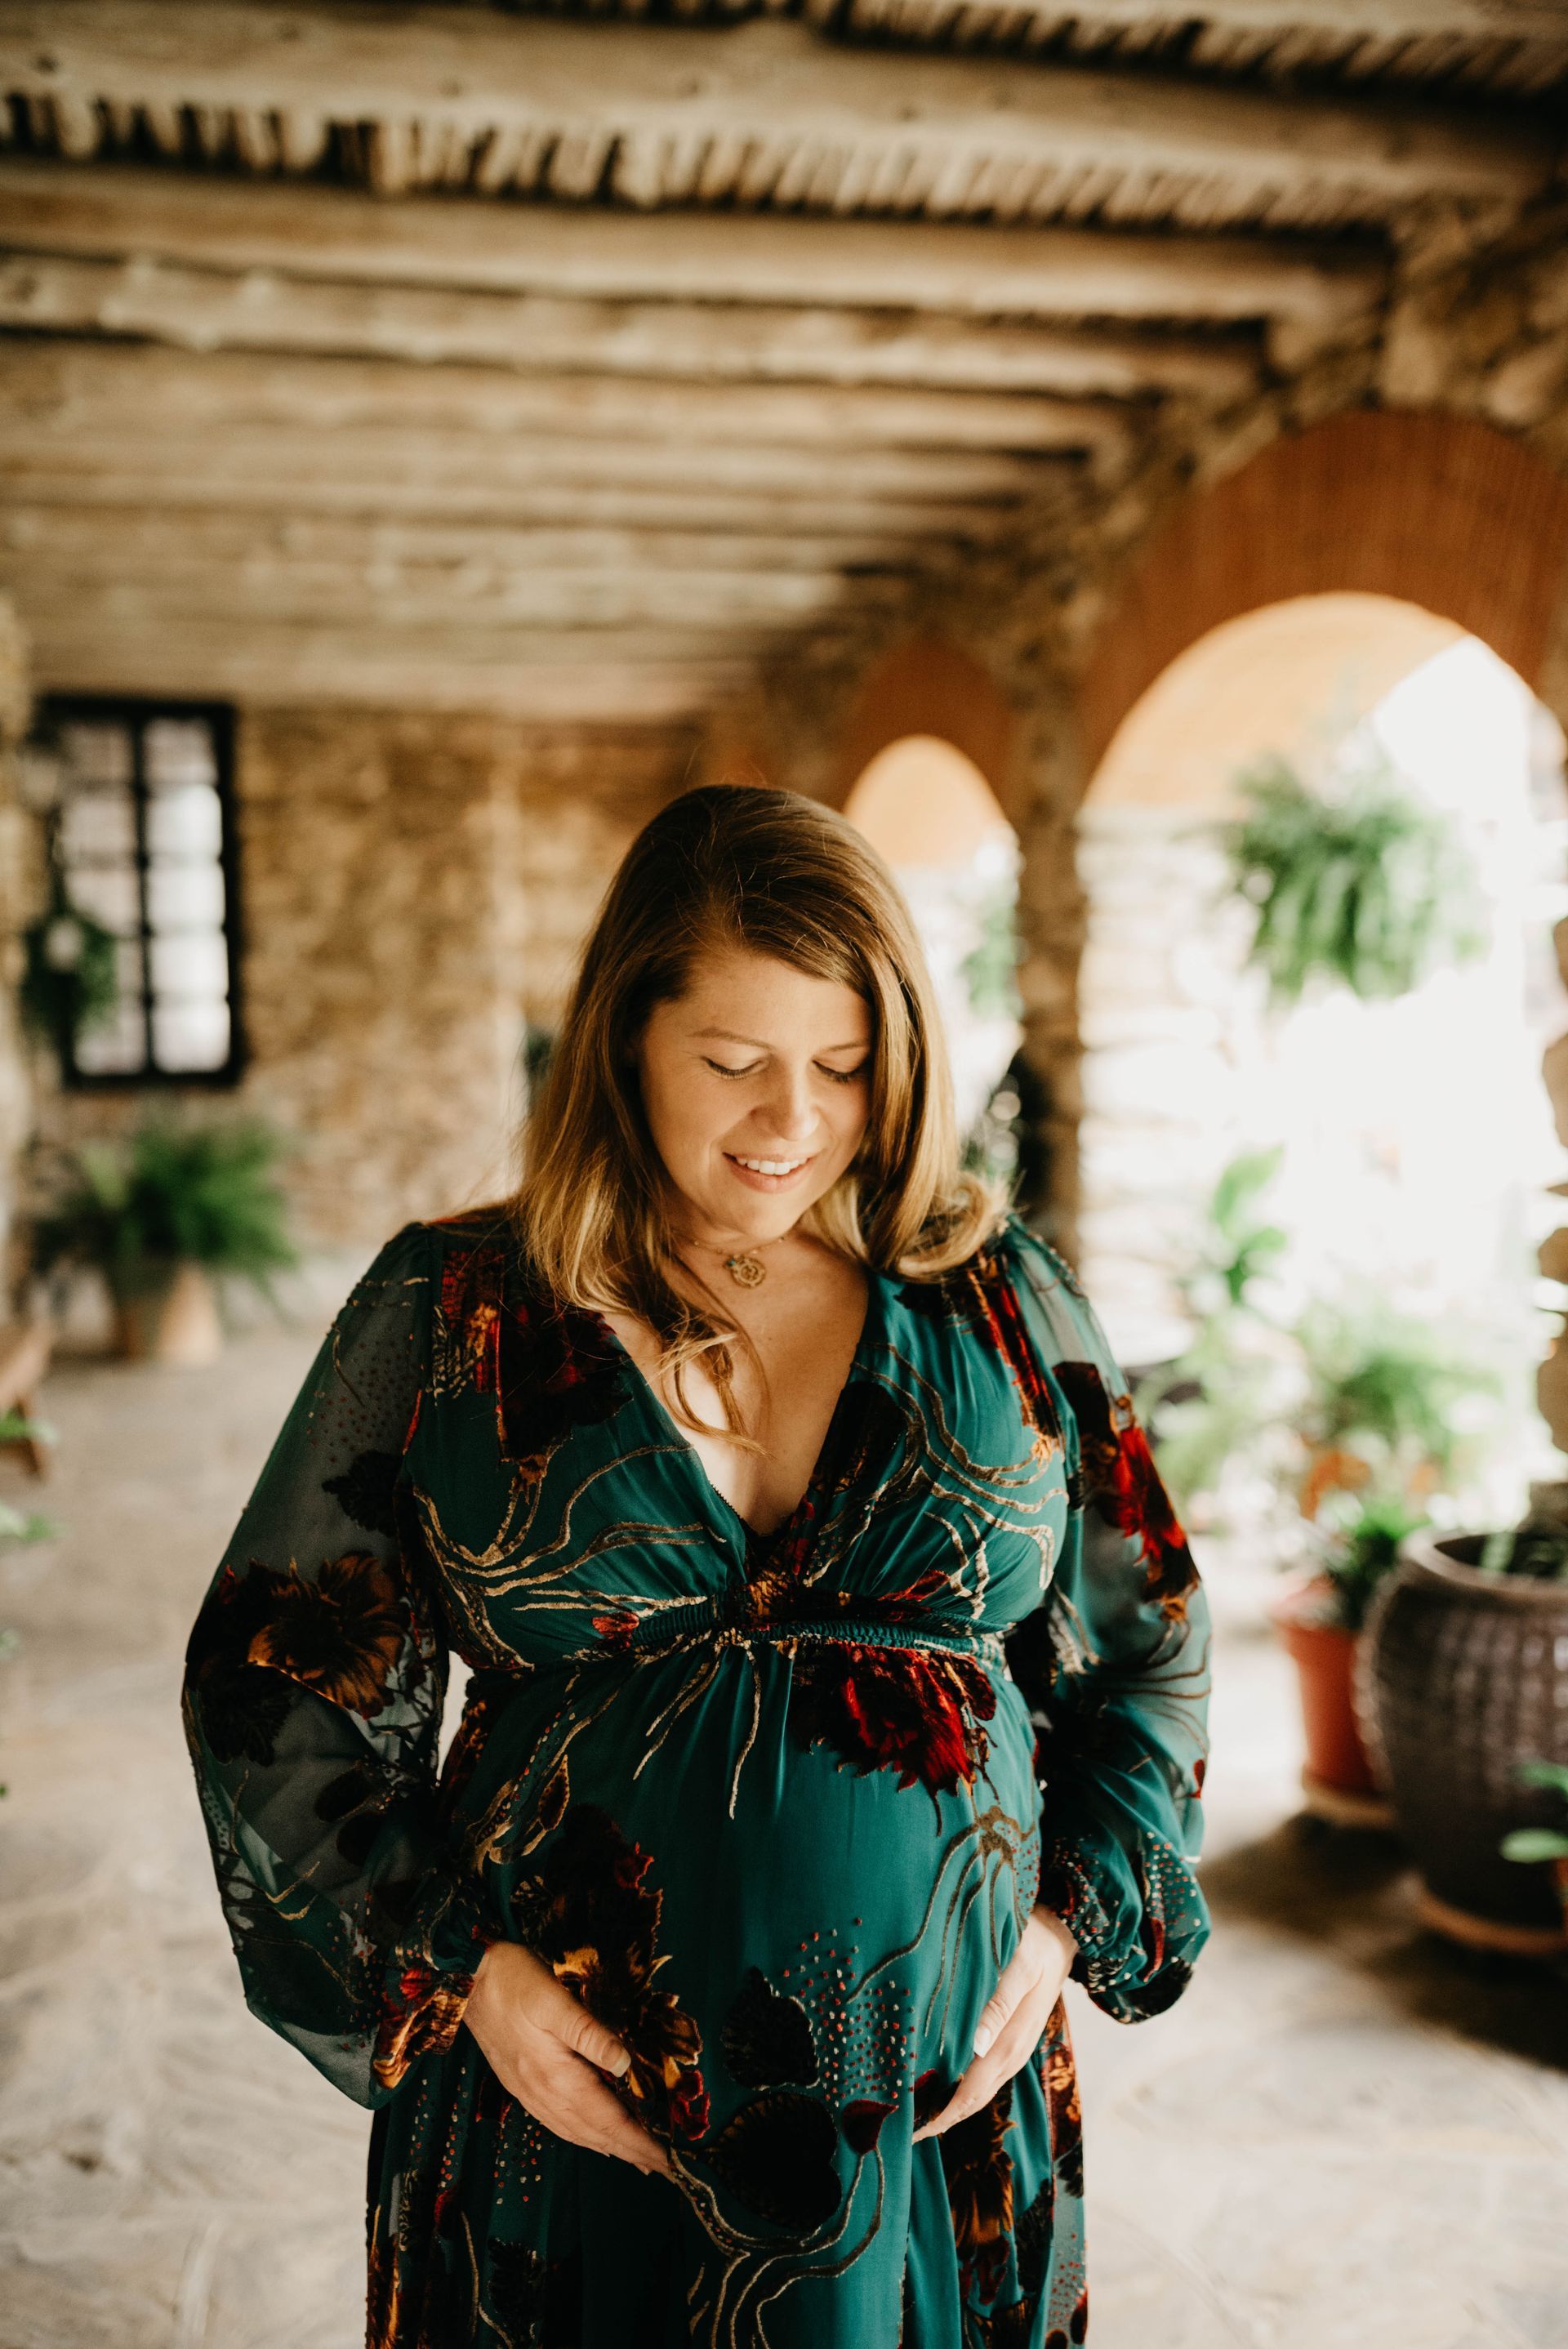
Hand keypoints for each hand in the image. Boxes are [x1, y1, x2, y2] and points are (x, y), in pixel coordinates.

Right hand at [462, 1939, 671, 2176]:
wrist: (466, 1980)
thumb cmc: (515, 1981)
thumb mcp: (556, 1999)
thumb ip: (591, 2034)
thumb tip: (626, 2065)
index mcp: (557, 2077)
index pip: (608, 2121)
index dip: (639, 2143)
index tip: (667, 2162)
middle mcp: (543, 2094)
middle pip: (595, 2134)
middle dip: (631, 2152)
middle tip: (664, 2169)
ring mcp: (529, 2093)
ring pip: (576, 2133)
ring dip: (608, 2148)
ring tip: (636, 2159)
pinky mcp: (521, 2085)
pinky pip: (558, 2123)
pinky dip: (582, 2136)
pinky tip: (591, 2135)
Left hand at [911, 1905, 1078, 2142]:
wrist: (1061, 1940)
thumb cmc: (1034, 1946)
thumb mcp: (1019, 1966)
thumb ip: (999, 2004)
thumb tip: (977, 2047)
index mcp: (1010, 2041)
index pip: (971, 2092)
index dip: (942, 2114)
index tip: (912, 2128)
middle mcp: (1012, 2055)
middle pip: (973, 2100)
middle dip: (940, 2119)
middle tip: (902, 2130)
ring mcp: (1013, 2052)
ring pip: (979, 2093)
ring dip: (949, 2108)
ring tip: (915, 2115)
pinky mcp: (1011, 2043)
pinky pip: (984, 2078)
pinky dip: (961, 2091)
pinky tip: (941, 2088)